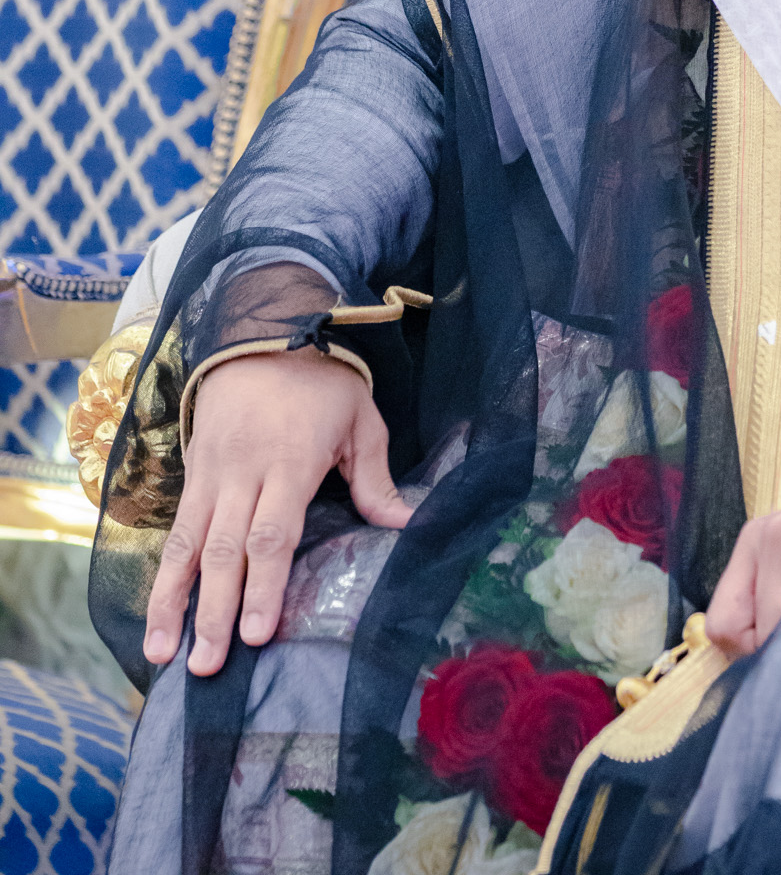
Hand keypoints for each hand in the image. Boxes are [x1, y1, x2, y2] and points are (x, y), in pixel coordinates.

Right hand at [143, 349, 411, 677]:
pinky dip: (163, 576)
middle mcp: (243, 473)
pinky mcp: (192, 473)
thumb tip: (406, 525)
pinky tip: (158, 615)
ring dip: (175, 603)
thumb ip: (375, 478)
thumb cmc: (322, 381)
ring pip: (187, 546)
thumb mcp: (360, 419)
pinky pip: (175, 531)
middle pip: (224, 550)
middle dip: (216, 611)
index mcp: (290, 462)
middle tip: (208, 666)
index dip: (264, 585)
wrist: (261, 330)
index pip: (272, 534)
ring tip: (163, 654)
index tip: (259, 633)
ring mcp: (211, 474)